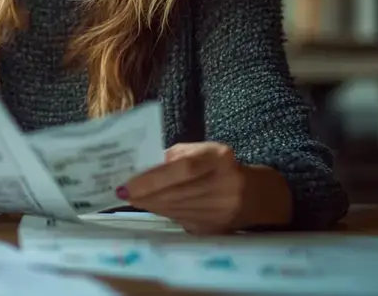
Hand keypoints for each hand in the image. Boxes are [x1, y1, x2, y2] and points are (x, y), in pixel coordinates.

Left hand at [118, 142, 245, 233]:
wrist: (253, 195)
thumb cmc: (219, 166)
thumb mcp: (202, 151)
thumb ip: (175, 155)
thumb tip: (142, 168)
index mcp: (220, 158)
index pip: (183, 169)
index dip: (153, 179)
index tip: (127, 185)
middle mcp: (225, 184)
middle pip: (177, 193)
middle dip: (146, 194)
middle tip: (124, 193)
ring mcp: (223, 210)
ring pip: (176, 209)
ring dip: (151, 205)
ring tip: (134, 198)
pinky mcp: (216, 227)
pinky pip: (181, 220)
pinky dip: (164, 212)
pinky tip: (152, 206)